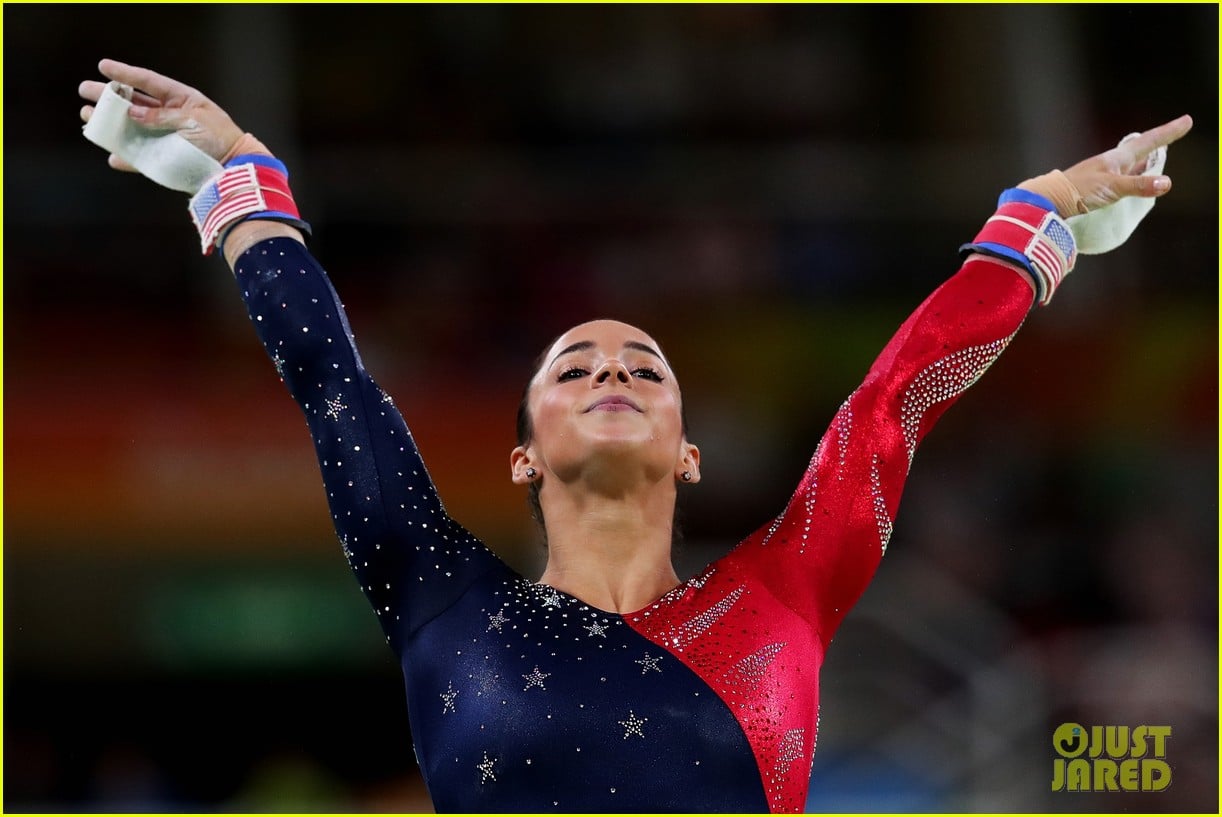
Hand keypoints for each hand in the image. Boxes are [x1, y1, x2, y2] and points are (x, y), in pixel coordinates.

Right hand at [78, 58, 243, 172]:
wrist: (234, 168)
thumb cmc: (219, 138)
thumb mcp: (192, 121)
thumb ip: (162, 116)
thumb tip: (132, 111)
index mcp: (180, 100)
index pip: (148, 82)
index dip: (125, 74)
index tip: (102, 66)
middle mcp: (169, 116)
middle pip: (133, 103)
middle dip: (108, 96)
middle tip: (84, 89)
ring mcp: (165, 137)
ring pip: (131, 128)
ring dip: (110, 123)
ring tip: (87, 116)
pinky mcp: (165, 160)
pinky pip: (140, 158)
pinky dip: (126, 158)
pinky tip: (112, 156)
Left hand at [1062, 114, 1192, 210]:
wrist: (1050, 200)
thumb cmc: (1080, 191)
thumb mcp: (1113, 188)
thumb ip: (1139, 185)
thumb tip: (1167, 183)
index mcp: (1118, 157)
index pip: (1149, 141)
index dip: (1169, 132)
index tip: (1186, 120)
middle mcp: (1113, 162)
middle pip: (1143, 148)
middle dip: (1160, 141)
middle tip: (1175, 131)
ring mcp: (1106, 173)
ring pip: (1134, 162)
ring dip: (1148, 158)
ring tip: (1160, 154)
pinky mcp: (1099, 186)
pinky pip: (1125, 176)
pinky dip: (1136, 175)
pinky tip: (1136, 179)